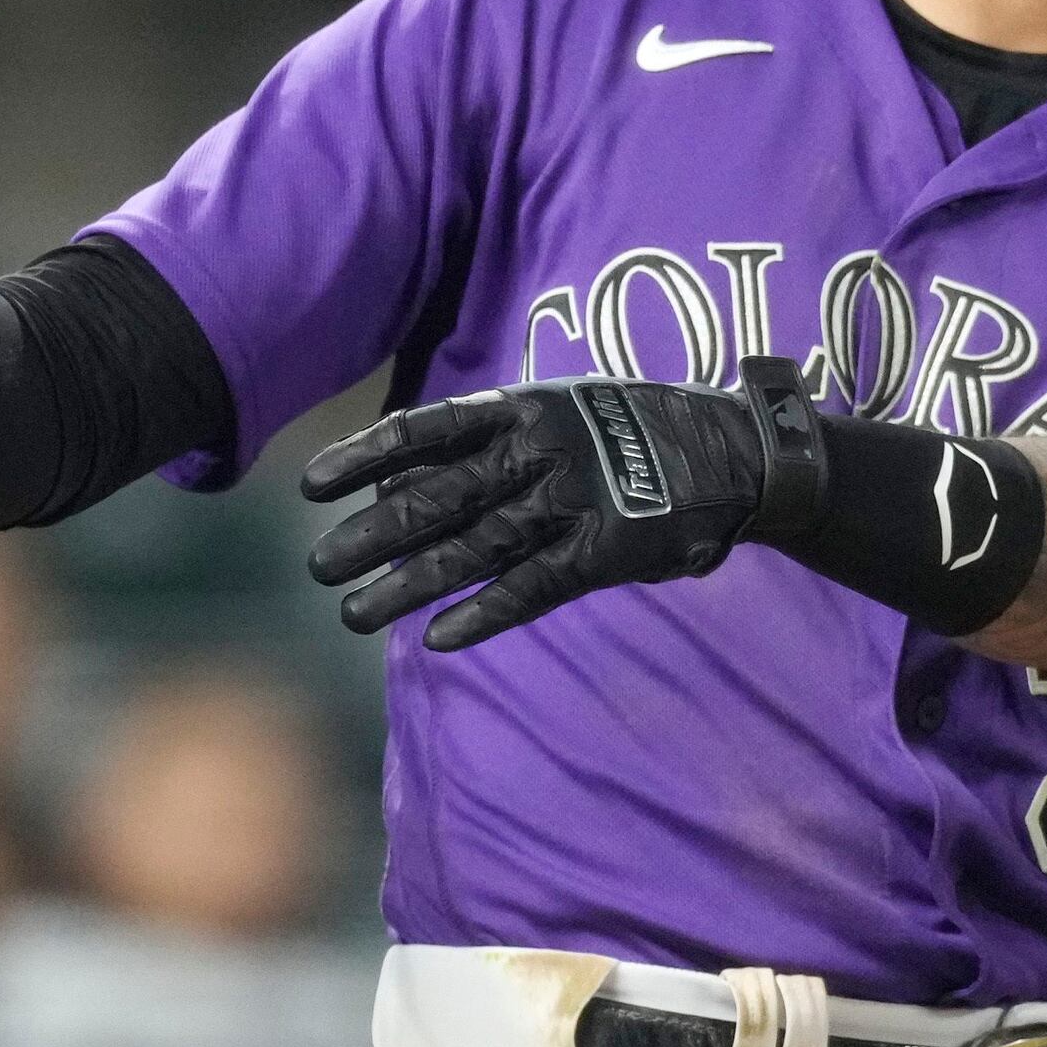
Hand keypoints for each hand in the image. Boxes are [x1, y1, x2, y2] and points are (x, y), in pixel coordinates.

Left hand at [301, 377, 780, 651]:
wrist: (735, 451)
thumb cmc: (637, 428)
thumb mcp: (563, 408)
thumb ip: (495, 438)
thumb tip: (411, 471)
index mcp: (524, 406)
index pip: (425, 430)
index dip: (364, 458)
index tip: (311, 485)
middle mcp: (539, 451)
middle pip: (436, 497)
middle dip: (371, 535)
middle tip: (318, 568)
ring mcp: (571, 501)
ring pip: (472, 550)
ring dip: (407, 584)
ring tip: (355, 614)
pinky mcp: (604, 550)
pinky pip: (533, 588)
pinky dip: (486, 614)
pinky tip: (440, 639)